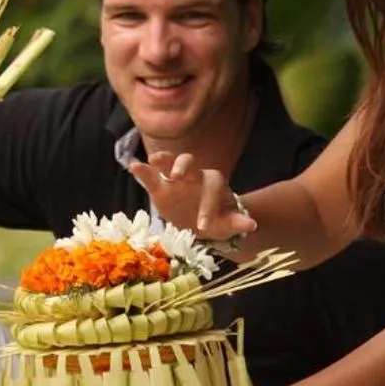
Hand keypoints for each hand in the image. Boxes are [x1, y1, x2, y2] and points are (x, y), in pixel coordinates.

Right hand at [127, 151, 255, 245]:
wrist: (200, 222)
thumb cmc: (216, 220)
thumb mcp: (227, 224)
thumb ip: (237, 222)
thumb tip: (252, 224)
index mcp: (213, 183)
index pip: (212, 186)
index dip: (208, 204)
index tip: (203, 226)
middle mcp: (194, 176)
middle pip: (190, 162)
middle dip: (184, 166)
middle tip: (177, 176)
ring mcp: (175, 179)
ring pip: (170, 162)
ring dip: (163, 160)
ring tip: (152, 161)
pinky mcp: (160, 187)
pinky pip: (150, 176)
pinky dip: (142, 170)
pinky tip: (132, 166)